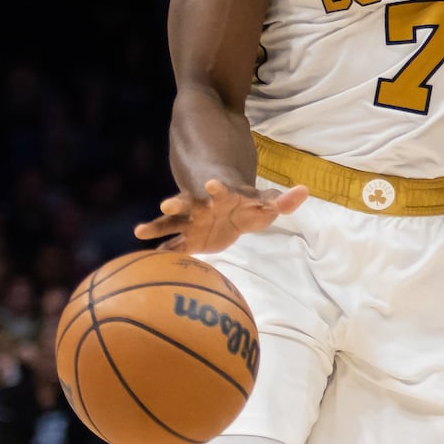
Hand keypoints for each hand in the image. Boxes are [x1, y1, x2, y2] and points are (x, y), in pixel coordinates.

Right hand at [133, 179, 308, 253]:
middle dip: (178, 204)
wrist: (229, 213)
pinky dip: (161, 252)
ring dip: (158, 226)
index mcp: (224, 197)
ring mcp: (192, 222)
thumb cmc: (248, 207)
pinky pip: (172, 246)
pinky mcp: (188, 239)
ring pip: (172, 224)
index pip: (221, 190)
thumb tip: (304, 190)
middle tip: (165, 205)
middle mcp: (203, 206)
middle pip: (189, 203)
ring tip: (139, 230)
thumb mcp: (266, 205)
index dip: (217, 187)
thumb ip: (283, 200)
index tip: (213, 184)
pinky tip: (146, 259)